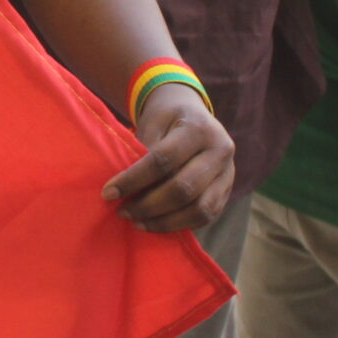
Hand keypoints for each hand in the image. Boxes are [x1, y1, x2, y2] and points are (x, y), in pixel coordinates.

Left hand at [102, 85, 233, 232]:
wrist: (193, 113)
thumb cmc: (166, 117)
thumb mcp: (153, 123)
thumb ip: (143, 152)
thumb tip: (124, 191)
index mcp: (200, 128)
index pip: (163, 160)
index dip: (134, 180)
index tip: (108, 193)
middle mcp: (220, 151)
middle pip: (183, 188)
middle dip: (148, 206)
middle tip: (122, 212)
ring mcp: (228, 173)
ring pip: (199, 209)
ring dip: (164, 221)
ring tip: (136, 222)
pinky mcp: (227, 191)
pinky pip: (206, 216)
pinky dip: (179, 224)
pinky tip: (156, 224)